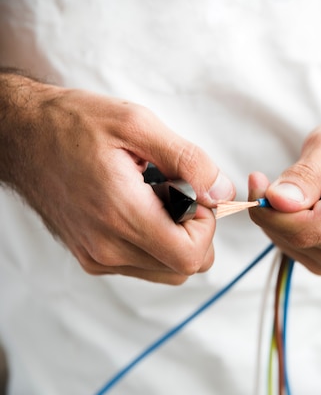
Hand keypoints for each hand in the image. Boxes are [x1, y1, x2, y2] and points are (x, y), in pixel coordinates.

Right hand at [9, 86, 234, 283]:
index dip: (207, 226)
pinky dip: (157, 242)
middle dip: (197, 232)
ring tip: (158, 197)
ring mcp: (98, 257)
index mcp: (120, 214)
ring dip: (178, 239)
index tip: (194, 193)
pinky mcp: (93, 258)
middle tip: (180, 193)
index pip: (189, 256)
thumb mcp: (137, 124)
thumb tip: (223, 192)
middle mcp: (107, 247)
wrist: (23, 135)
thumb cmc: (74, 123)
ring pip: (167, 271)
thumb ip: (188, 160)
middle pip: (184, 268)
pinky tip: (142, 207)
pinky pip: (144, 265)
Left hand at [248, 117, 320, 274]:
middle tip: (267, 180)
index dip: (275, 210)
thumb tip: (277, 200)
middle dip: (273, 210)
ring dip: (278, 218)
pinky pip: (294, 251)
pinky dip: (283, 228)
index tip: (257, 180)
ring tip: (299, 189)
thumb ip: (304, 174)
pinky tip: (299, 207)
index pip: (311, 227)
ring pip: (291, 246)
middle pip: (299, 238)